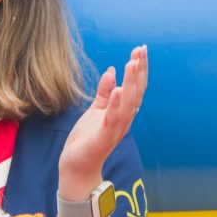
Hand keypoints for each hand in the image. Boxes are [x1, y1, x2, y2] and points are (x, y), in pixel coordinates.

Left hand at [58, 45, 147, 198]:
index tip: (140, 50)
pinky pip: (112, 119)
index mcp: (122, 113)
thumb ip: (104, 93)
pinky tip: (117, 89)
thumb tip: (112, 71)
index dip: (139, 69)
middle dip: (139, 71)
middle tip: (140, 50)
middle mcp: (123, 121)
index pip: (135, 88)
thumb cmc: (86, 140)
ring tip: (132, 63)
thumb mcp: (96, 111)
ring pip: (128, 103)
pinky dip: (116, 104)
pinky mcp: (103, 138)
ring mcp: (115, 130)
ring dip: (131, 83)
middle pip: (136, 92)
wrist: (76, 167)